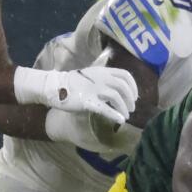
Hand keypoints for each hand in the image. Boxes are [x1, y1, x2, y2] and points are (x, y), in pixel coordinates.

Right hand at [14, 66, 137, 124]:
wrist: (55, 86)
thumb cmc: (75, 83)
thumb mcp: (92, 74)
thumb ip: (105, 78)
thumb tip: (119, 87)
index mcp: (103, 71)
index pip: (125, 75)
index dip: (133, 87)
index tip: (135, 97)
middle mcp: (101, 78)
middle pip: (123, 87)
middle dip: (130, 99)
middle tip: (131, 109)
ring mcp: (94, 89)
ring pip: (116, 97)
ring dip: (124, 108)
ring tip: (125, 116)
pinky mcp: (87, 101)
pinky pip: (105, 108)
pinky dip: (115, 115)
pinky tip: (120, 120)